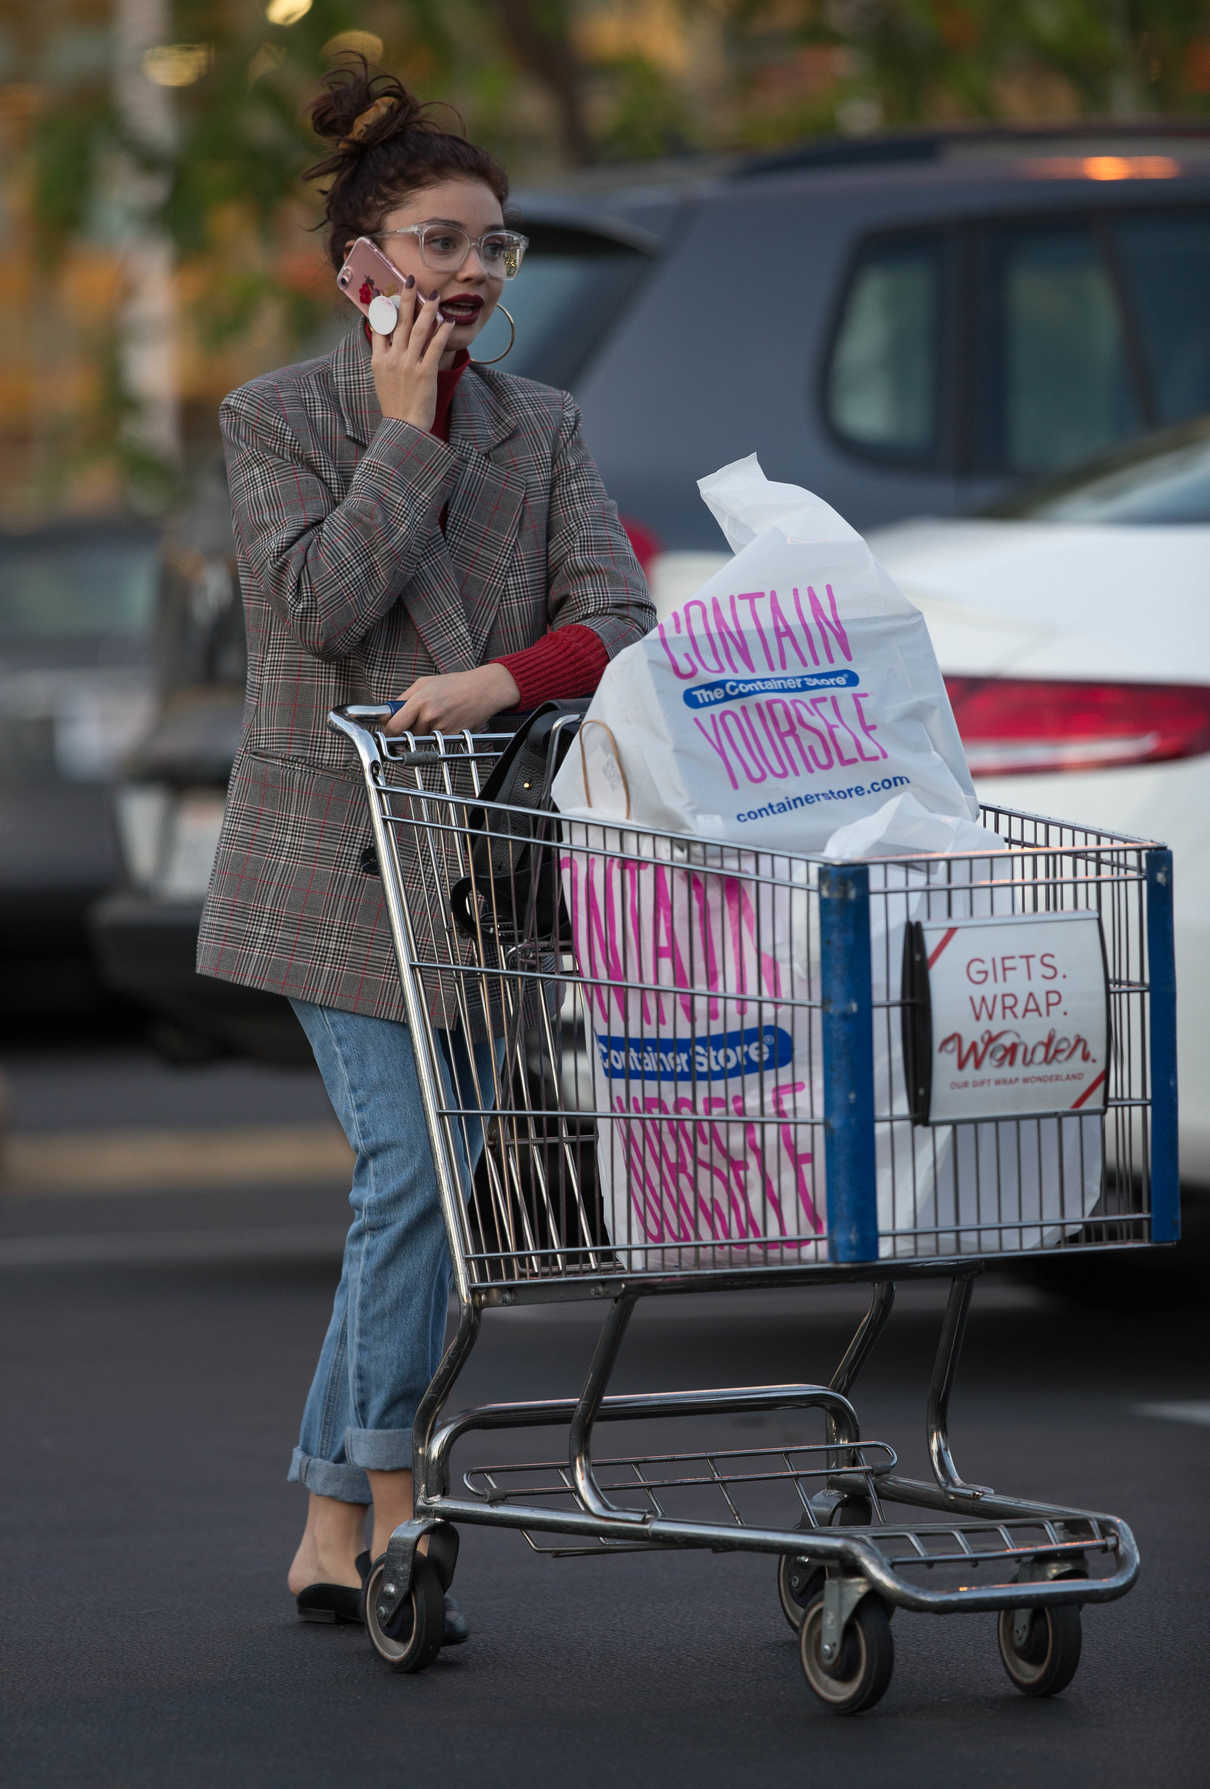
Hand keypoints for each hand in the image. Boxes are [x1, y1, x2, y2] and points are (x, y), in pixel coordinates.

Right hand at [370, 283, 455, 431]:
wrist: (403, 429)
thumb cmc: (395, 407)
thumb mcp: (381, 380)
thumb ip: (383, 357)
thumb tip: (384, 338)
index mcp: (379, 360)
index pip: (381, 327)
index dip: (384, 307)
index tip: (387, 292)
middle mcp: (393, 358)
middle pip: (401, 322)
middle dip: (407, 299)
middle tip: (412, 280)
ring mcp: (409, 365)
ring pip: (419, 330)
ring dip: (428, 310)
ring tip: (435, 295)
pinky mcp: (425, 373)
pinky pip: (435, 347)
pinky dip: (442, 333)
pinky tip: (448, 321)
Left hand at [385, 664, 520, 734]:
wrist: (483, 689)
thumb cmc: (455, 684)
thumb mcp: (424, 683)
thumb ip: (403, 698)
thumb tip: (388, 713)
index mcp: (419, 701)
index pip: (395, 726)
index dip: (389, 731)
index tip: (389, 731)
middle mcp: (430, 716)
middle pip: (408, 734)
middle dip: (410, 728)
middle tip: (421, 716)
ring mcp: (442, 727)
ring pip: (423, 738)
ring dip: (426, 730)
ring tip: (439, 714)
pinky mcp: (452, 736)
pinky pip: (437, 739)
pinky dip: (439, 733)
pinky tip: (448, 719)